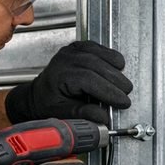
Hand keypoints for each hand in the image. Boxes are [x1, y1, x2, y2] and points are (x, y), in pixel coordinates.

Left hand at [5, 41, 132, 124]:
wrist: (38, 95)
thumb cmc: (47, 104)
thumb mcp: (63, 114)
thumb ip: (83, 115)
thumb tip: (103, 117)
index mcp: (60, 75)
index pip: (90, 79)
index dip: (109, 91)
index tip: (122, 101)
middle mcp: (65, 59)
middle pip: (97, 65)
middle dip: (116, 81)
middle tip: (126, 94)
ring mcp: (71, 51)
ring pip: (99, 54)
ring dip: (115, 68)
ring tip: (123, 83)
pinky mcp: (77, 47)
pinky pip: (97, 47)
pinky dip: (110, 56)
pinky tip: (117, 66)